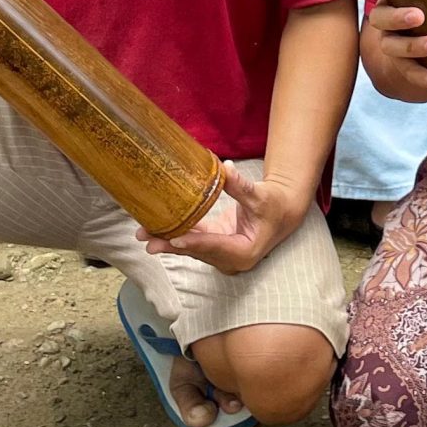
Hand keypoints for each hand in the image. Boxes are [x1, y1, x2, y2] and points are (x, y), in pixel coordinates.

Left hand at [147, 162, 306, 273]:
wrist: (282, 212)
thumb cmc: (275, 205)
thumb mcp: (260, 196)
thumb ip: (240, 186)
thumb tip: (223, 168)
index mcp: (245, 252)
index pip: (215, 246)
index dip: (194, 243)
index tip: (174, 240)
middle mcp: (231, 258)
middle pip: (198, 251)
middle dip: (172, 245)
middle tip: (147, 241)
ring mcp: (222, 253)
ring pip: (192, 248)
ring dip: (169, 241)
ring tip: (144, 235)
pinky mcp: (216, 244)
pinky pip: (194, 240)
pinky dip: (177, 234)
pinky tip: (158, 229)